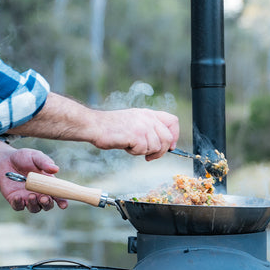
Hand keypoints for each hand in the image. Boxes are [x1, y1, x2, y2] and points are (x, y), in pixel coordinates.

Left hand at [0, 141, 68, 212]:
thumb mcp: (35, 156)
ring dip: (34, 204)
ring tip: (32, 195)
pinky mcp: (15, 200)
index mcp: (48, 185)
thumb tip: (55, 168)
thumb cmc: (23, 157)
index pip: (58, 196)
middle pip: (47, 205)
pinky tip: (17, 197)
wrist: (4, 160)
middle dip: (47, 204)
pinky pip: (18, 206)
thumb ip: (44, 162)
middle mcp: (39, 194)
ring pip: (34, 208)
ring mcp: (27, 198)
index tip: (63, 205)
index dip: (62, 201)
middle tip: (45, 198)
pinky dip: (19, 204)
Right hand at [7, 93, 179, 159]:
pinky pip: (143, 150)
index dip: (174, 135)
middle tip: (149, 156)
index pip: (173, 121)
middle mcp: (148, 118)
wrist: (95, 126)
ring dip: (145, 152)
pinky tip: (126, 147)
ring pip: (156, 147)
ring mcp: (142, 126)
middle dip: (161, 151)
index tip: (170, 146)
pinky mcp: (135, 135)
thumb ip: (149, 129)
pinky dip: (135, 153)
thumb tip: (166, 144)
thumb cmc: (112, 128)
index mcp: (148, 114)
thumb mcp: (134, 122)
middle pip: (168, 139)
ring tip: (132, 148)